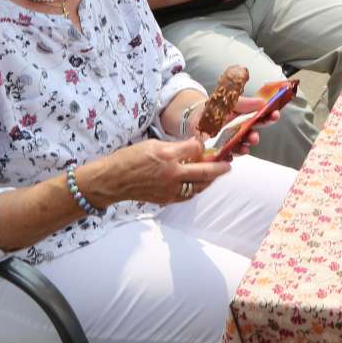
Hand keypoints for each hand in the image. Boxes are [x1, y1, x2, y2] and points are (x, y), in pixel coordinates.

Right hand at [83, 137, 228, 206]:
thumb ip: (174, 146)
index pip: (195, 149)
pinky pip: (186, 195)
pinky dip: (195, 190)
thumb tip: (191, 146)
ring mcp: (169, 189)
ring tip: (215, 175)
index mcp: (167, 155)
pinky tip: (197, 185)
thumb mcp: (153, 144)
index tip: (204, 143)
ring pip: (198, 187)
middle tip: (228, 165)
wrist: (113, 181)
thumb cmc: (129, 159)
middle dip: (219, 168)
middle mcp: (171, 173)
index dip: (202, 145)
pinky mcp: (166, 199)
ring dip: (209, 181)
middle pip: (204, 172)